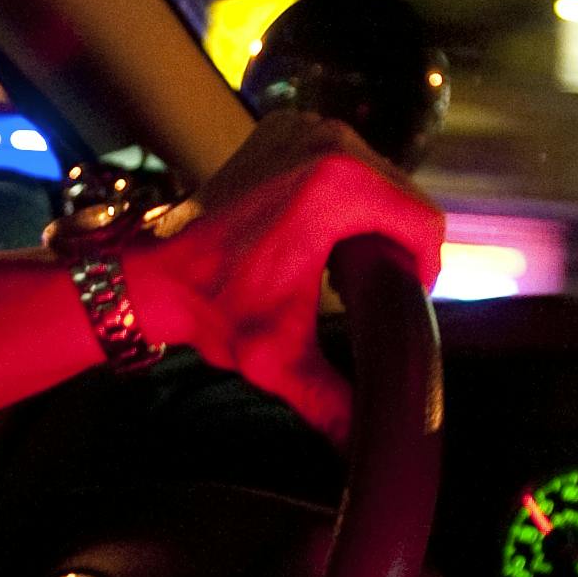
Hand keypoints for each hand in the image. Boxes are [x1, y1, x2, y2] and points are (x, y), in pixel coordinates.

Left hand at [121, 111, 444, 433]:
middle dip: (399, 243)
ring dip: (375, 218)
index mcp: (338, 186)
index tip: (402, 297)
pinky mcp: (285, 128)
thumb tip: (362, 449)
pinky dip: (345, 192)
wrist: (153, 272)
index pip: (423, 222)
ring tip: (350, 266)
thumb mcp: (279, 359)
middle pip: (404, 196)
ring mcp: (304, 127)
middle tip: (375, 288)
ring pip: (379, 175)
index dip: (424, 266)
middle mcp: (328, 142)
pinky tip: (326, 233)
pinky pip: (345, 158)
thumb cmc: (215, 307)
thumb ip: (330, 404)